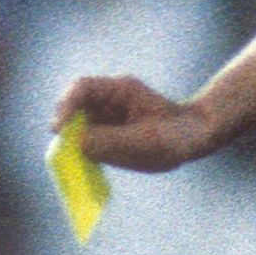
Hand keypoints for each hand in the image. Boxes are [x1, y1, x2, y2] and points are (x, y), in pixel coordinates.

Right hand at [54, 74, 210, 173]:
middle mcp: (110, 99)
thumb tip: (76, 143)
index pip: (82, 89)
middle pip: (74, 106)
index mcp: (120, 90)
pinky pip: (90, 139)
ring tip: (78, 163)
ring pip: (79, 125)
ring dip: (75, 143)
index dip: (65, 107)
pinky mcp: (110, 131)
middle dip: (65, 128)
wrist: (197, 136)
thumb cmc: (176, 134)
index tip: (58, 129)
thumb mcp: (143, 142)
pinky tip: (91, 166)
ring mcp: (109, 114)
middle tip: (63, 151)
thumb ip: (108, 141)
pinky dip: (86, 152)